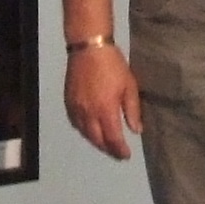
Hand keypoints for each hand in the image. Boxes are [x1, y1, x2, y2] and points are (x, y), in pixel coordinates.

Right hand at [64, 42, 142, 159]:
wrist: (88, 48)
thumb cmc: (113, 65)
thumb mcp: (129, 85)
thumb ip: (132, 110)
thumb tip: (136, 130)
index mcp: (105, 110)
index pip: (113, 139)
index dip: (120, 150)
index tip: (126, 156)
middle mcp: (88, 113)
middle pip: (97, 140)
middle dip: (108, 150)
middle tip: (117, 154)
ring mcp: (76, 108)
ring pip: (85, 134)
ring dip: (96, 142)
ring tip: (105, 145)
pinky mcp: (68, 102)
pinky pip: (75, 124)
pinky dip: (84, 131)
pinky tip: (90, 131)